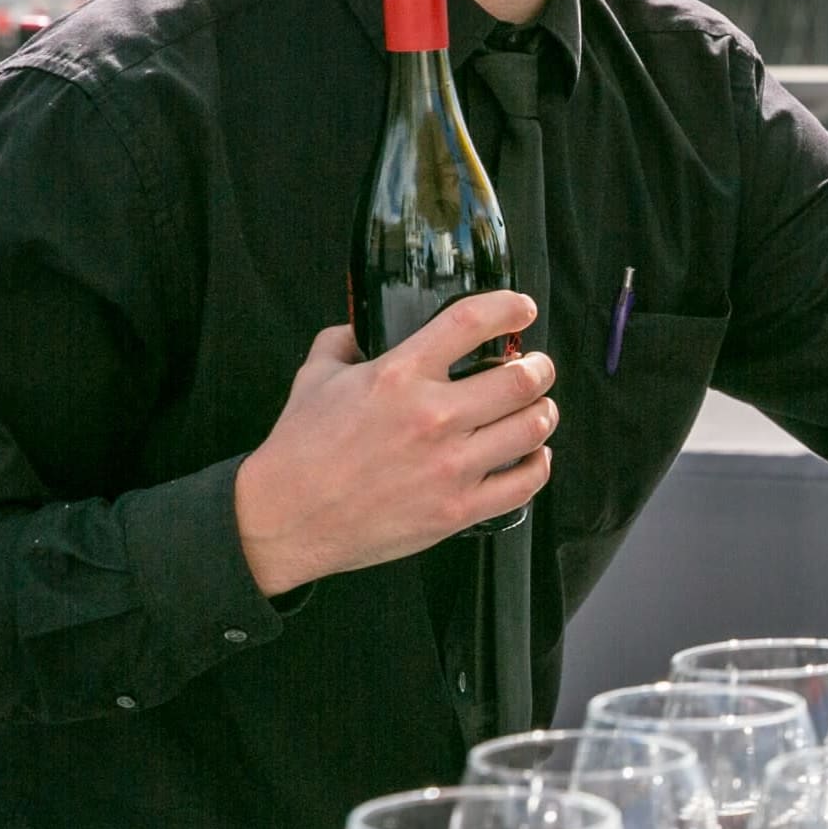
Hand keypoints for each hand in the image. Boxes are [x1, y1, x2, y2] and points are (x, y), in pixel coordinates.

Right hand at [234, 292, 555, 596]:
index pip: (471, 322)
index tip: (521, 310)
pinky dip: (538, 465)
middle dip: (540, 368)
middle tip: (538, 367)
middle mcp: (432, 417)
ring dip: (544, 413)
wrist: (284, 520)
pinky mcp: (456, 510)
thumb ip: (343, 341)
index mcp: (399, 376)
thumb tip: (361, 325)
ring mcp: (449, 466)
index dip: (508, 309)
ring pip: (531, 429)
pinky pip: (523, 485)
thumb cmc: (298, 450)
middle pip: (521, 380)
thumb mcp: (315, 377)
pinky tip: (533, 455)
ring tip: (539, 408)